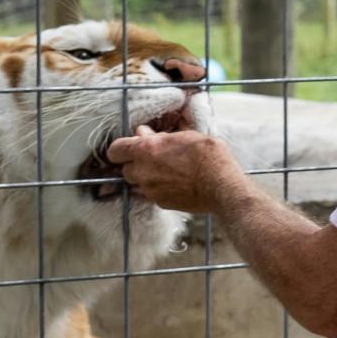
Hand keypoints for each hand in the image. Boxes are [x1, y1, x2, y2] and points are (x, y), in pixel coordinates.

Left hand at [105, 126, 240, 214]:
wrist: (221, 186)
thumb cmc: (208, 156)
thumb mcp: (185, 136)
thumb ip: (160, 136)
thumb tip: (143, 133)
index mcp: (146, 149)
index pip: (115, 150)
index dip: (120, 149)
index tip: (129, 147)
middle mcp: (143, 172)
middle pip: (125, 169)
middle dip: (135, 164)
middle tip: (153, 159)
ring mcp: (150, 190)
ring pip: (137, 184)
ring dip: (145, 178)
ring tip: (166, 172)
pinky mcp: (160, 203)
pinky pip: (151, 195)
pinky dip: (158, 189)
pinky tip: (175, 184)